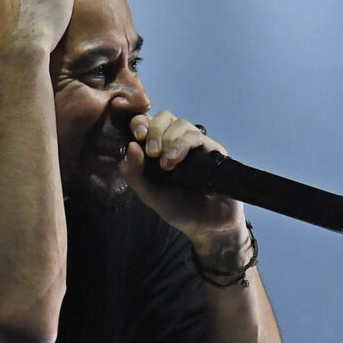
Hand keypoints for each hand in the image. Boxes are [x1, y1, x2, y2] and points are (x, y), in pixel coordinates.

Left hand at [126, 110, 244, 244]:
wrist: (208, 225)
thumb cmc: (178, 208)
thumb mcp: (149, 194)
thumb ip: (134, 174)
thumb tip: (130, 146)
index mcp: (157, 149)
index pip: (147, 122)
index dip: (140, 122)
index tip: (137, 136)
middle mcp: (176, 142)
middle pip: (164, 116)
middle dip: (155, 130)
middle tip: (152, 152)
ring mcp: (195, 145)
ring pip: (181, 123)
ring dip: (169, 139)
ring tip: (167, 163)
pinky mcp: (212, 149)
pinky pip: (196, 136)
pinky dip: (183, 144)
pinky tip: (176, 160)